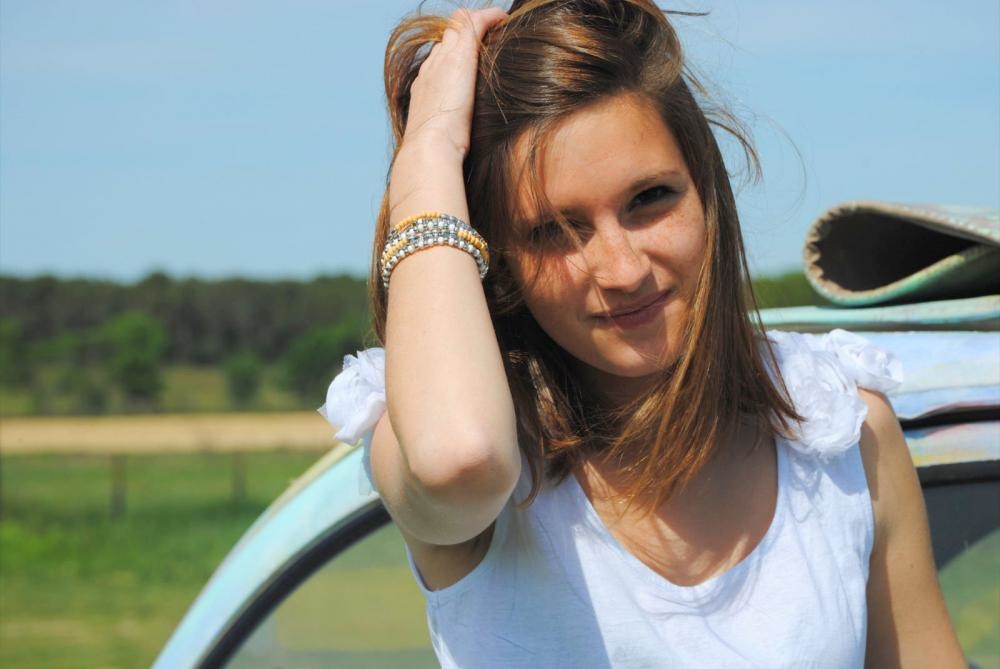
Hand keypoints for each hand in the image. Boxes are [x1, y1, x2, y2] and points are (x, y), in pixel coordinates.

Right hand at [400, 7, 507, 160]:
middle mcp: (431, 68)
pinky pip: (475, 22)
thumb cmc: (438, 153)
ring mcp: (443, 59)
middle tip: (490, 39)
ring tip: (499, 27)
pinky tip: (504, 19)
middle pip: (447, 38)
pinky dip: (490, 17)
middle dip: (466, 36)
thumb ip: (449, 134)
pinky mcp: (460, 55)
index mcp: (424, 87)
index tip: (473, 62)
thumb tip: (461, 149)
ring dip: (478, 24)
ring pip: (458, 26)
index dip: (454, 55)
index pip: (438, 60)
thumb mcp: (442, 140)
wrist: (430, 147)